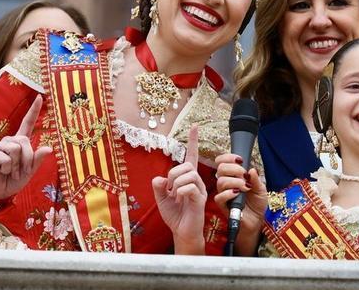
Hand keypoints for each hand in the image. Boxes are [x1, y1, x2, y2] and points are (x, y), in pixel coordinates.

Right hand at [0, 95, 51, 199]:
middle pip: (24, 141)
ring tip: (10, 171)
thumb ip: (38, 159)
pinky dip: (7, 168)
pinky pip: (7, 158)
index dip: (34, 110)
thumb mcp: (30, 170)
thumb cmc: (14, 179)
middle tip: (19, 170)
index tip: (40, 97)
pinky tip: (2, 171)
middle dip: (26, 159)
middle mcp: (10, 141)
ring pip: (16, 149)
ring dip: (16, 165)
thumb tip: (49, 148)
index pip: (28, 123)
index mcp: (20, 142)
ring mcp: (0, 146)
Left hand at [152, 125, 206, 252]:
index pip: (191, 156)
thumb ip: (158, 187)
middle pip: (186, 165)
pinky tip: (178, 199)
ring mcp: (199, 189)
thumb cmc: (175, 215)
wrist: (182, 232)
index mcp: (187, 178)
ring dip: (176, 183)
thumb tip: (159, 178)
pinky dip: (180, 191)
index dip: (192, 141)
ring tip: (174, 195)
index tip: (194, 126)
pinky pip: (190, 187)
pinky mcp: (200, 199)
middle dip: (173, 174)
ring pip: (189, 174)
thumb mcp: (161, 199)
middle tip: (169, 189)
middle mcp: (196, 181)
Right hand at [214, 153, 266, 225]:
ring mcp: (223, 194)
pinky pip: (219, 197)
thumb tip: (251, 169)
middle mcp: (226, 183)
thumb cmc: (257, 203)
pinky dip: (228, 194)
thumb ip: (256, 179)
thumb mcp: (261, 189)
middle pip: (220, 168)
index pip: (222, 161)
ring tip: (245, 187)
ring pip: (220, 181)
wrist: (257, 220)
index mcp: (233, 176)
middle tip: (244, 175)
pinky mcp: (223, 206)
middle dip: (234, 169)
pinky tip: (237, 193)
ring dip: (234, 181)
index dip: (228, 157)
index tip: (240, 160)